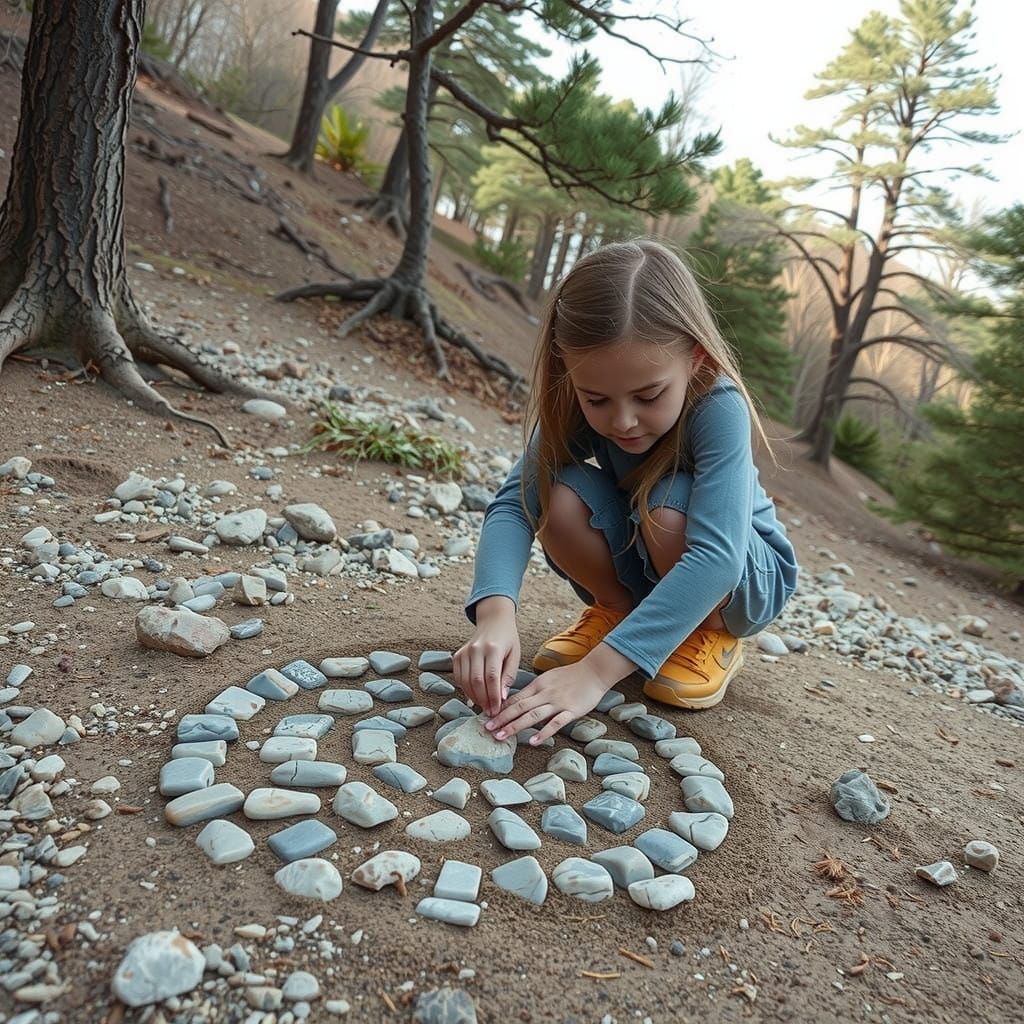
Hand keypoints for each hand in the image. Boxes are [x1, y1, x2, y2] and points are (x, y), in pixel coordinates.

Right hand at [453, 597, 519, 716]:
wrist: (494, 621)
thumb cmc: (508, 639)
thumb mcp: (515, 655)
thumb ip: (508, 676)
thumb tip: (502, 697)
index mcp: (493, 648)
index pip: (492, 677)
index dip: (493, 696)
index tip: (497, 710)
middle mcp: (476, 649)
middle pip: (476, 680)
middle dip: (483, 700)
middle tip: (490, 712)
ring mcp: (464, 651)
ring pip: (465, 681)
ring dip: (474, 697)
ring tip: (484, 706)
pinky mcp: (458, 655)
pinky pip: (458, 677)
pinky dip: (465, 689)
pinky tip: (474, 696)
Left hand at [483, 660, 611, 745]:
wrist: (594, 671)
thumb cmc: (571, 676)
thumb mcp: (548, 679)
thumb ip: (534, 691)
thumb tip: (517, 703)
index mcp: (538, 685)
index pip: (515, 698)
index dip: (500, 709)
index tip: (487, 718)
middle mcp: (544, 693)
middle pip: (519, 707)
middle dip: (502, 719)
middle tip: (487, 729)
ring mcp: (557, 702)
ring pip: (533, 715)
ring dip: (515, 726)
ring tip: (501, 736)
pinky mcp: (571, 711)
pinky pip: (556, 723)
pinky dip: (544, 732)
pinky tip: (533, 742)